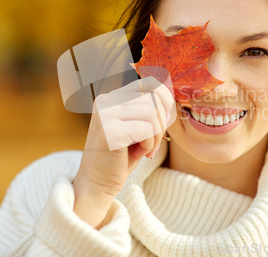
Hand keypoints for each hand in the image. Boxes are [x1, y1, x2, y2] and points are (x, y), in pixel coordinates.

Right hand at [72, 76, 174, 227]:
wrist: (96, 185)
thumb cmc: (120, 157)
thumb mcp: (136, 127)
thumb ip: (149, 109)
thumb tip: (170, 96)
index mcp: (112, 96)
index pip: (151, 83)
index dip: (165, 102)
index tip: (161, 124)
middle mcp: (106, 100)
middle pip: (155, 99)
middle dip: (161, 125)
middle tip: (152, 144)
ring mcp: (106, 114)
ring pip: (154, 114)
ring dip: (155, 137)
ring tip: (143, 149)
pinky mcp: (110, 131)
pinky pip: (147, 130)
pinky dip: (149, 145)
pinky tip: (137, 154)